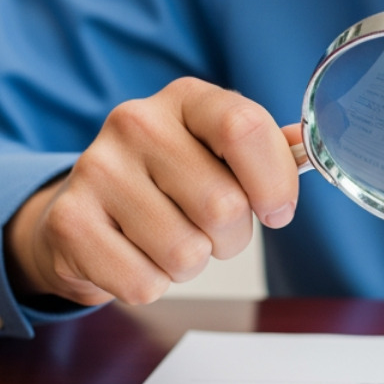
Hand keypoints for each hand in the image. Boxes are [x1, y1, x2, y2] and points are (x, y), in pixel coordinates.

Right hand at [5, 78, 300, 306]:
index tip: (276, 212)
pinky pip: (144, 283)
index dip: (274, 183)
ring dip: (189, 264)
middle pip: (223, 206)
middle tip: (209, 230)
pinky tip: (134, 256)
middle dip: (231, 237)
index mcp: (186, 99)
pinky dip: (151, 284)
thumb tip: (315, 145)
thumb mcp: (216, 151)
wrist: (81, 214)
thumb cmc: (166, 183)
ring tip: (168, 241)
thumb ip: (266, 149)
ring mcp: (96, 169)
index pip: (244, 129)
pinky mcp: (68, 221)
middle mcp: (136, 122)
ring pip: (185, 252)